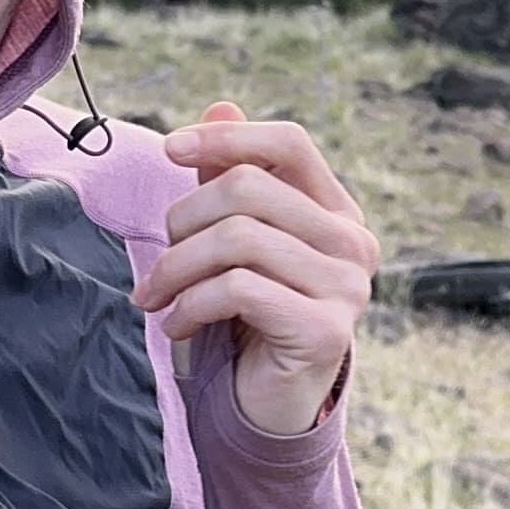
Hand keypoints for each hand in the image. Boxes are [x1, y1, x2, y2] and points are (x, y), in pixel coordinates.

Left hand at [133, 103, 379, 435]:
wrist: (273, 402)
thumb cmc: (252, 314)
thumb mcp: (237, 241)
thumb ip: (232, 178)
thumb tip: (219, 106)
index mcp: (336, 210)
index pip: (289, 143)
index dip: (227, 138)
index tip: (171, 148)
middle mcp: (353, 241)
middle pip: (248, 188)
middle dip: (183, 221)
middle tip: (157, 263)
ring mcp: (348, 286)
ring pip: (236, 239)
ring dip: (176, 268)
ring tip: (155, 295)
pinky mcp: (326, 330)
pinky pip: (239, 290)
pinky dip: (191, 304)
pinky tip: (176, 322)